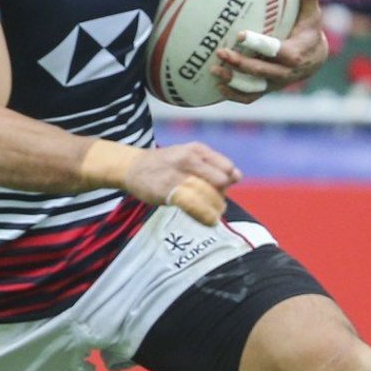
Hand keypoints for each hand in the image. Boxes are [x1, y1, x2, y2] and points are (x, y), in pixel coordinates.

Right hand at [126, 141, 241, 225]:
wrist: (133, 167)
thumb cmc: (166, 163)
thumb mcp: (189, 155)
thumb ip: (213, 165)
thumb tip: (238, 176)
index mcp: (197, 150)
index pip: (226, 168)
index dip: (227, 181)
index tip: (220, 189)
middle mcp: (189, 159)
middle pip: (219, 182)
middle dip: (221, 196)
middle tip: (218, 206)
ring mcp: (178, 175)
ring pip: (208, 194)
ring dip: (216, 208)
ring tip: (214, 214)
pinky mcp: (168, 192)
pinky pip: (194, 206)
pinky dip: (205, 215)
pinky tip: (209, 221)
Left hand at [212, 0, 327, 102]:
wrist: (314, 59)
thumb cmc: (309, 32)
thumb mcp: (312, 16)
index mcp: (295, 54)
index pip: (275, 51)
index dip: (258, 44)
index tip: (240, 35)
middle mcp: (285, 72)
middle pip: (260, 71)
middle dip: (239, 63)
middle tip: (220, 52)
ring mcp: (275, 83)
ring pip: (253, 87)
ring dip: (232, 81)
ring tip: (214, 69)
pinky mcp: (268, 89)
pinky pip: (250, 97)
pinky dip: (234, 95)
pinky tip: (218, 86)